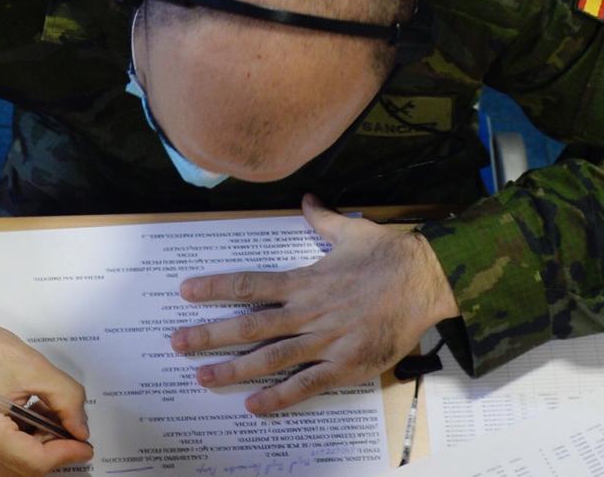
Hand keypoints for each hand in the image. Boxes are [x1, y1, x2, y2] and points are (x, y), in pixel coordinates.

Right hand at [0, 301, 93, 475]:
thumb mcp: (34, 368)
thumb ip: (66, 400)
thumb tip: (79, 429)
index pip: (34, 462)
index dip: (66, 454)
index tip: (85, 445)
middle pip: (21, 469)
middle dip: (52, 450)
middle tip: (70, 426)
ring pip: (9, 465)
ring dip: (35, 447)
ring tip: (47, 414)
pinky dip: (17, 443)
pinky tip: (28, 416)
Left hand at [171, 193, 458, 414]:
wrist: (426, 281)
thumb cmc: (389, 255)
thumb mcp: (351, 230)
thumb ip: (322, 219)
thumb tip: (307, 199)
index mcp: (304, 280)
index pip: (249, 285)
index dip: (215, 288)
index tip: (186, 291)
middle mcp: (307, 311)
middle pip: (249, 326)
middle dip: (210, 335)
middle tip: (177, 343)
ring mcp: (324, 340)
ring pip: (270, 358)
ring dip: (234, 369)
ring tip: (203, 377)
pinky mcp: (345, 364)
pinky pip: (306, 384)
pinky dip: (279, 397)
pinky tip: (254, 405)